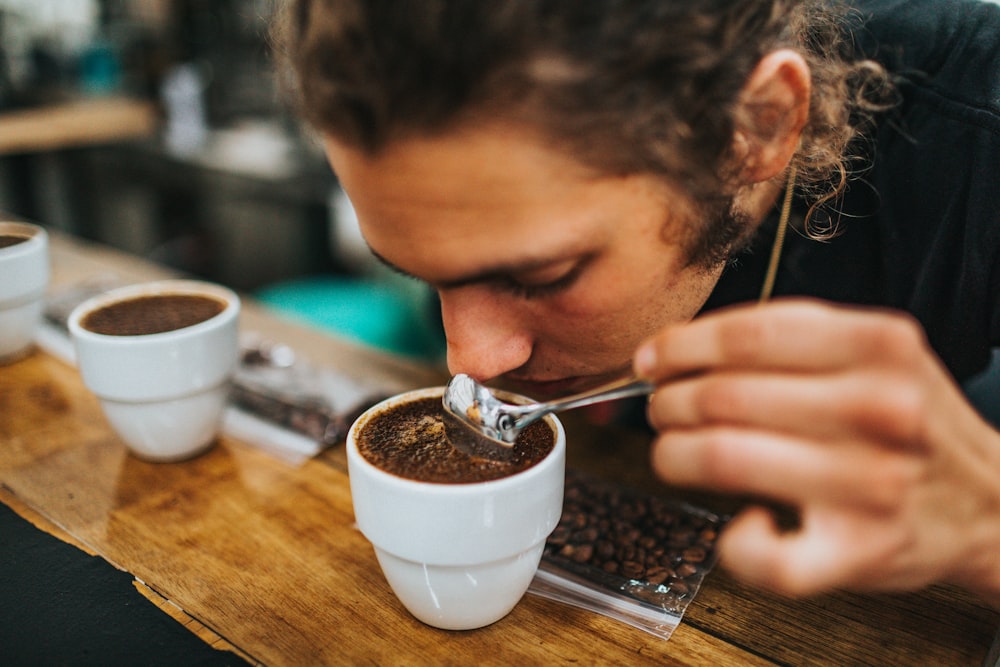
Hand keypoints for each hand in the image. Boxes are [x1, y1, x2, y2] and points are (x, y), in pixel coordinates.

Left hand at [634, 298, 999, 605]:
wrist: (987, 501)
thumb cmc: (909, 422)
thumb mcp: (874, 353)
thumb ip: (789, 339)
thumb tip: (678, 348)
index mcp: (878, 345)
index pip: (747, 334)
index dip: (681, 345)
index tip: (652, 358)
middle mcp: (878, 409)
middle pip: (724, 395)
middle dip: (669, 402)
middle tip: (662, 410)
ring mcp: (870, 483)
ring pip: (723, 458)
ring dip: (673, 455)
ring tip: (675, 453)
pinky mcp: (859, 551)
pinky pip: (766, 557)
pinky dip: (734, 542)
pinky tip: (742, 522)